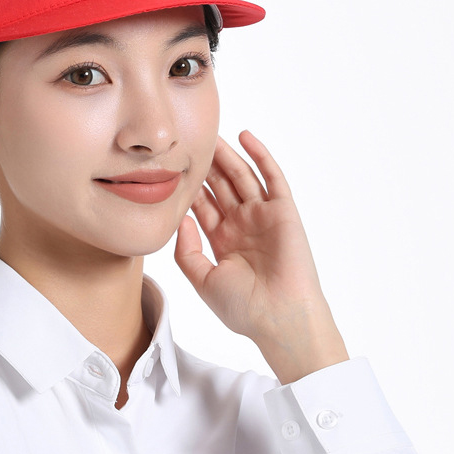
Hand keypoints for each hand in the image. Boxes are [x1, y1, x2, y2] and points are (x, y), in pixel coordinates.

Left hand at [174, 130, 347, 383]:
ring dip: (228, 156)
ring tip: (211, 134)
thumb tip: (179, 219)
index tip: (170, 167)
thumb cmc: (243, 308)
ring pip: (242, 177)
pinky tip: (245, 137)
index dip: (188, 187)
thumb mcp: (202, 279)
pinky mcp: (283, 211)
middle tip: (188, 142)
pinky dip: (260, 156)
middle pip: (220, 186)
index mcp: (223, 241)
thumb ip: (185, 250)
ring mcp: (263, 216)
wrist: (279, 319)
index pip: (203, 205)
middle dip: (206, 166)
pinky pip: (272, 177)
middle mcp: (242, 225)